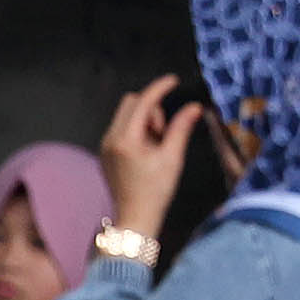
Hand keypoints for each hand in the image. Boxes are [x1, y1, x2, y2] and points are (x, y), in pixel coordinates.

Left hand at [97, 78, 202, 247]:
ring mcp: (105, 145)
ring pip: (126, 115)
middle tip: (164, 133)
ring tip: (156, 146)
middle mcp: (110, 139)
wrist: (135, 220)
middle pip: (131, 103)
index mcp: (126, 139)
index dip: (159, 88)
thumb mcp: (172, 159)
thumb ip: (181, 129)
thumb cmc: (155, 193)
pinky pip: (121, 128)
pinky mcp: (106, 153)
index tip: (174, 80)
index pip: (143, 102)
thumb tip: (194, 107)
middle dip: (152, 109)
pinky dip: (136, 130)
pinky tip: (147, 152)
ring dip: (145, 120)